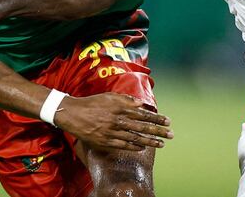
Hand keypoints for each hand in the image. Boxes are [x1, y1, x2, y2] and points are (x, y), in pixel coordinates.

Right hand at [55, 93, 172, 150]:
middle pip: (142, 127)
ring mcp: (112, 132)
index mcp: (120, 107)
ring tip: (161, 144)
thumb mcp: (110, 96)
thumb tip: (141, 104)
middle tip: (171, 134)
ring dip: (150, 141)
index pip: (143, 114)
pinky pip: (123, 145)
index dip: (156, 118)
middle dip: (158, 131)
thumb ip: (126, 100)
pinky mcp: (105, 141)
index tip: (168, 121)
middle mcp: (118, 120)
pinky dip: (134, 147)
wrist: (73, 114)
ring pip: (135, 138)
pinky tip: (143, 147)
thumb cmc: (93, 103)